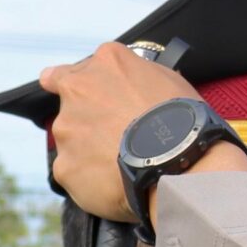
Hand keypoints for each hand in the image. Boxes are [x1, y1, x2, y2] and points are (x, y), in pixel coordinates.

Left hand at [38, 43, 206, 221]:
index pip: (67, 70)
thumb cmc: (181, 121)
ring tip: (121, 165)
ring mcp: (67, 130)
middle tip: (112, 139)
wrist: (177, 164)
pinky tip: (113, 183)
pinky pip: (74, 173)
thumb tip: (133, 83)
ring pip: (71, 142)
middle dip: (85, 122)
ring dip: (88, 150)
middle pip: (69, 108)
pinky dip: (89, 179)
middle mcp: (77, 91)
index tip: (66, 93)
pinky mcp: (65, 166)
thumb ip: (137, 77)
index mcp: (105, 63)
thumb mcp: (167, 80)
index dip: (66, 84)